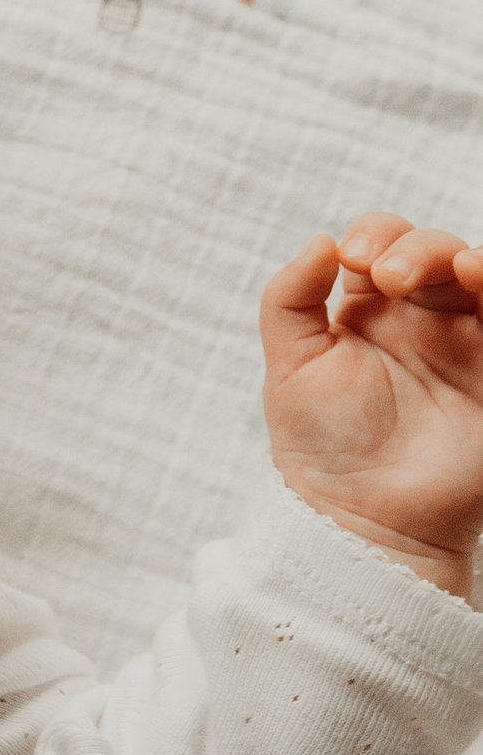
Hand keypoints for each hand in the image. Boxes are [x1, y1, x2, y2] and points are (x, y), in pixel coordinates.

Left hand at [262, 213, 482, 598]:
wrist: (366, 518)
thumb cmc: (322, 450)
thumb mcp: (290, 370)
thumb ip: (290, 301)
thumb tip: (319, 241)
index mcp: (367, 312)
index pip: (381, 245)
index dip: (373, 235)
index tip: (352, 259)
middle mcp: (419, 320)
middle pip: (431, 250)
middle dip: (412, 247)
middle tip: (386, 275)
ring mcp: (464, 343)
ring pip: (475, 272)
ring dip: (458, 256)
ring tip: (449, 268)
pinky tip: (475, 274)